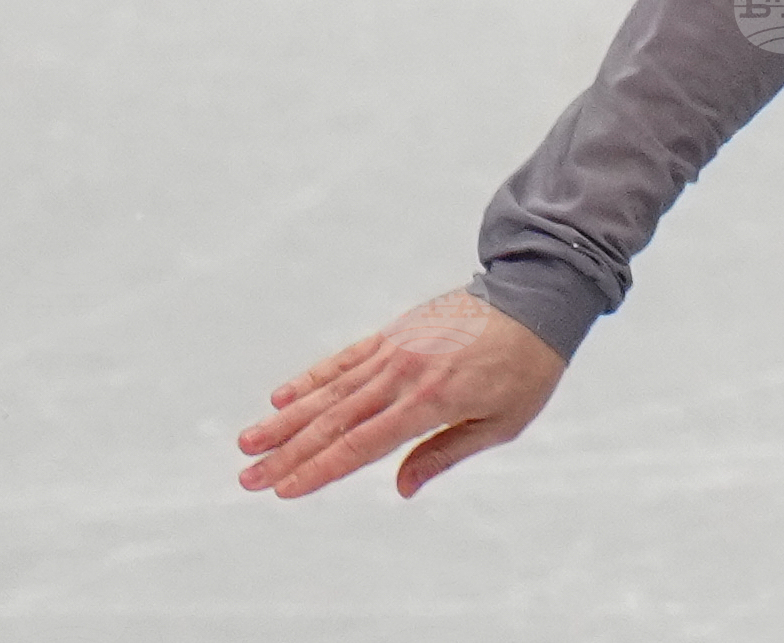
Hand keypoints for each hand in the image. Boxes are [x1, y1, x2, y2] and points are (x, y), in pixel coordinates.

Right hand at [237, 285, 561, 502]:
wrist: (537, 294)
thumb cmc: (526, 367)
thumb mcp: (502, 422)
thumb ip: (445, 453)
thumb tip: (400, 487)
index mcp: (431, 400)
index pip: (362, 444)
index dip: (320, 469)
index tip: (282, 489)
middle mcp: (405, 373)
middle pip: (335, 420)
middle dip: (287, 451)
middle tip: (246, 476)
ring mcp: (397, 348)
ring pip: (331, 391)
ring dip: (287, 418)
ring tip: (248, 441)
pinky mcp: (396, 332)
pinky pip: (347, 358)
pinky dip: (314, 377)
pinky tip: (283, 395)